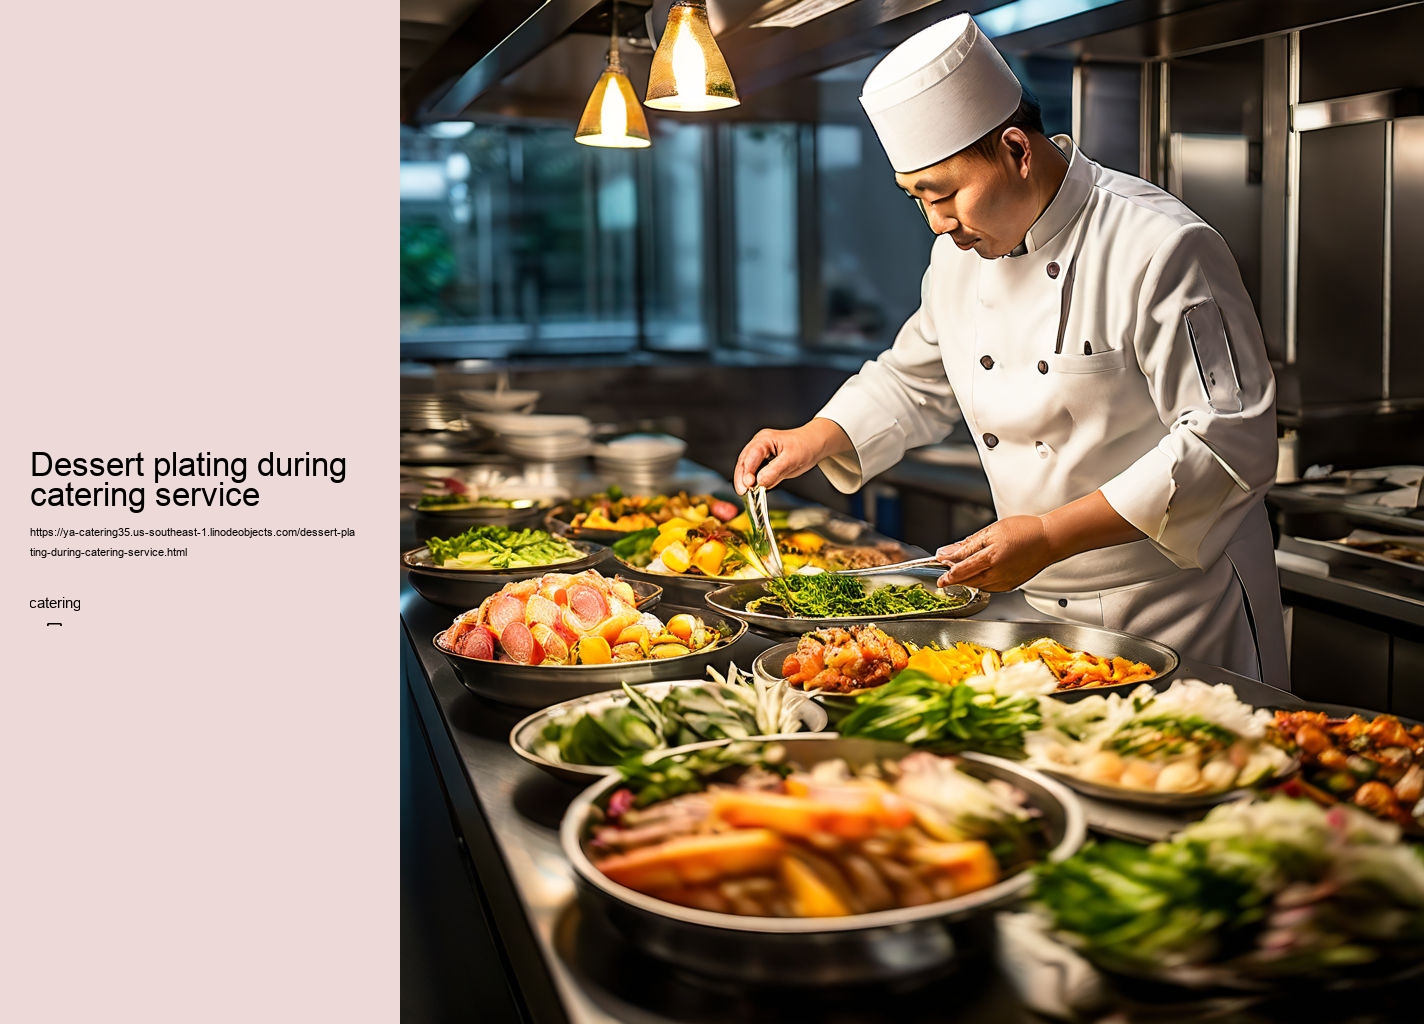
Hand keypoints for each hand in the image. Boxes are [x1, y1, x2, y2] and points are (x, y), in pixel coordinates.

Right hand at [732, 419, 850, 494]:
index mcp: (764, 440)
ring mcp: (759, 454)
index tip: (748, 485)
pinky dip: (753, 483)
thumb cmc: (804, 447)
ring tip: (748, 495)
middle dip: (742, 479)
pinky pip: (754, 473)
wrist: (813, 444)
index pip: (751, 456)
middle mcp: (758, 445)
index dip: (747, 471)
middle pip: (743, 463)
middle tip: (744, 493)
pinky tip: (755, 491)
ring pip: (746, 469)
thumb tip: (760, 482)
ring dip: (745, 482)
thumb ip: (774, 471)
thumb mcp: (792, 459)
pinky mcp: (762, 462)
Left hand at [934, 515, 1053, 592]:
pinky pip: (989, 587)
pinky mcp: (1011, 586)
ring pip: (978, 585)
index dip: (947, 574)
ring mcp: (1005, 582)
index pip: (961, 571)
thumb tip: (947, 552)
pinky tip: (979, 574)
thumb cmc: (1024, 531)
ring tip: (962, 570)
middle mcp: (997, 574)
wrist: (1049, 540)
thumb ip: (967, 545)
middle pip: (968, 581)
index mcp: (991, 558)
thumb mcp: (991, 532)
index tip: (939, 575)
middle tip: (946, 571)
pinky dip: (980, 582)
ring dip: (967, 580)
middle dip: (955, 577)